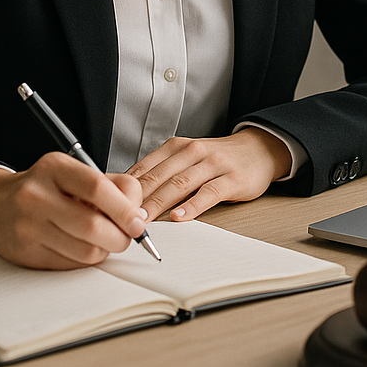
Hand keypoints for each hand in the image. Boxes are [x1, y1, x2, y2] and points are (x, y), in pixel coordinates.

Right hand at [0, 154, 147, 269]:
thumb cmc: (45, 188)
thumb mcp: (75, 173)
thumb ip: (113, 186)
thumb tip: (139, 215)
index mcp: (54, 168)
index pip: (96, 188)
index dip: (123, 209)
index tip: (137, 222)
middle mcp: (37, 195)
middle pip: (92, 225)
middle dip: (120, 237)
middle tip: (126, 237)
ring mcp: (28, 226)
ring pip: (84, 250)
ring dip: (105, 251)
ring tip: (104, 241)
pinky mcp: (25, 253)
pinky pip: (70, 265)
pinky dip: (86, 260)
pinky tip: (82, 247)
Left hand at [128, 128, 292, 221]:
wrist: (257, 150)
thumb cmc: (217, 159)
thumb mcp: (187, 159)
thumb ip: (162, 173)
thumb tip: (127, 196)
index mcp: (176, 147)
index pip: (145, 167)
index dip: (126, 188)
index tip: (109, 205)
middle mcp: (192, 151)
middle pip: (159, 176)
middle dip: (137, 199)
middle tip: (118, 218)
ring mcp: (212, 164)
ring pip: (180, 184)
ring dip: (159, 204)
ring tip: (143, 220)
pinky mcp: (231, 178)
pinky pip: (209, 193)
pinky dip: (193, 206)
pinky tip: (180, 217)